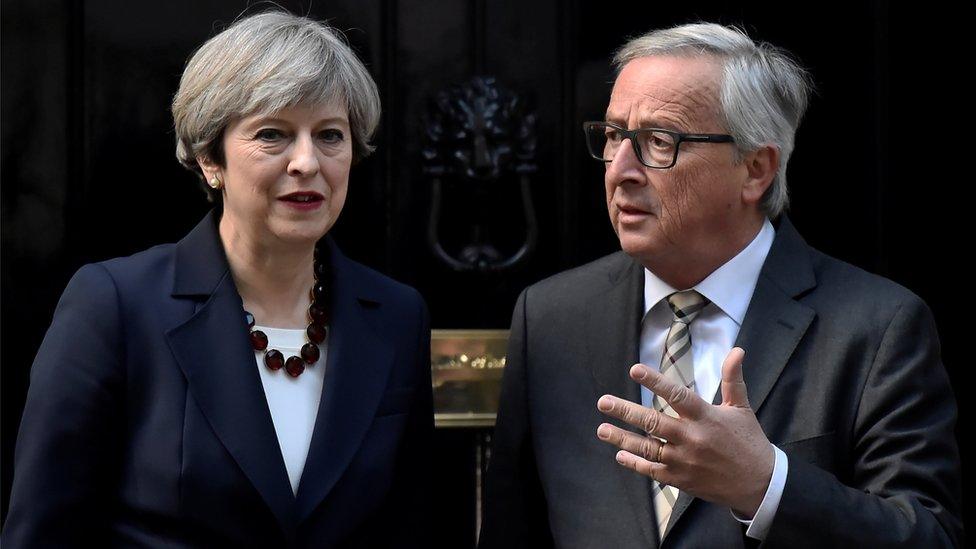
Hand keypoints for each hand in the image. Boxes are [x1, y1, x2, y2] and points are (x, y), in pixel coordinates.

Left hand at [595, 347, 773, 516]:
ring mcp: (684, 461)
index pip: (676, 395)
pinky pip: (653, 471)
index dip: (655, 382)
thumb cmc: (749, 442)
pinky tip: (620, 455)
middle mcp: (692, 439)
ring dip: (622, 439)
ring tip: (601, 429)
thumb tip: (737, 350)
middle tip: (603, 402)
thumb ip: (733, 379)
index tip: (634, 370)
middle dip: (625, 411)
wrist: (760, 484)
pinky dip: (635, 464)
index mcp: (706, 417)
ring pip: (647, 448)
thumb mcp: (742, 408)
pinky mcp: (681, 479)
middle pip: (653, 422)